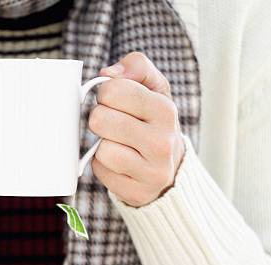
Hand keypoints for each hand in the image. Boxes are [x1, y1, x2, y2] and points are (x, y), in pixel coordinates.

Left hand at [89, 52, 184, 206]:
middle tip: (113, 124)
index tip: (115, 102)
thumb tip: (107, 74)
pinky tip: (119, 163)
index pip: (112, 90)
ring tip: (119, 144)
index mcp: (165, 110)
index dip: (106, 94)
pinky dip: (103, 166)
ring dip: (102, 145)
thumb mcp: (154, 88)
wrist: (170, 169)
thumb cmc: (154, 122)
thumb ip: (136, 67)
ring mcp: (150, 171)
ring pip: (101, 149)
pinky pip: (100, 171)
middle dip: (100, 119)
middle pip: (100, 120)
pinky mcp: (136, 192)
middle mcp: (162, 142)